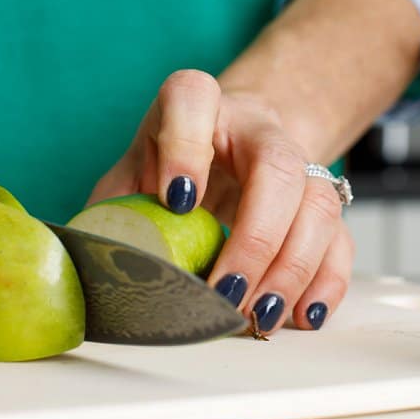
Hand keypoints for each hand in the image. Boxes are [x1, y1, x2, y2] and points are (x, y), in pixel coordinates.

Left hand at [88, 70, 353, 332]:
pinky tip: (301, 316)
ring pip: (319, 204)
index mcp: (197, 105)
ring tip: (258, 318)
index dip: (185, 148)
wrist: (228, 147)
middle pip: (277, 167)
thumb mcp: (128, 178)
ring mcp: (298, 162)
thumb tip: (79, 269)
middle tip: (227, 293)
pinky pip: (340, 239)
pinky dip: (326, 282)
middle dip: (257, 237)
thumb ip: (112, 212)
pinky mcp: (321, 202)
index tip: (176, 201)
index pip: (193, 100)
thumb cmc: (168, 169)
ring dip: (293, 268)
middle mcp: (255, 127)